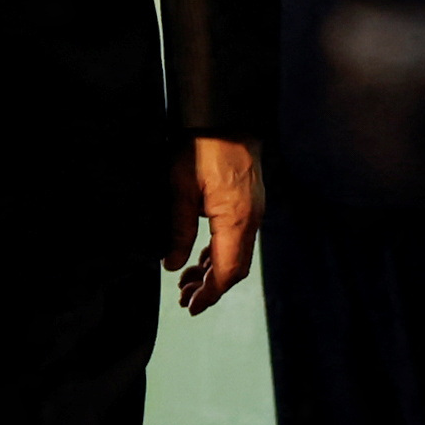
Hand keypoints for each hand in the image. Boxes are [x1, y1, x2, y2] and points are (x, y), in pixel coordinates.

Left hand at [172, 135, 264, 314]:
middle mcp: (250, 220)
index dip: (211, 293)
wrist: (226, 117)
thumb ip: (178, 231)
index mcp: (235, 220)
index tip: (192, 307)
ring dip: (213, 271)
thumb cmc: (203, 147)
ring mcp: (251, 211)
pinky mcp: (247, 203)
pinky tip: (200, 259)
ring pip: (236, 254)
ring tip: (188, 283)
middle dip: (211, 287)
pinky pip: (236, 238)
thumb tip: (173, 263)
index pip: (227, 271)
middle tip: (186, 300)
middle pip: (234, 268)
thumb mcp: (179, 190)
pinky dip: (219, 253)